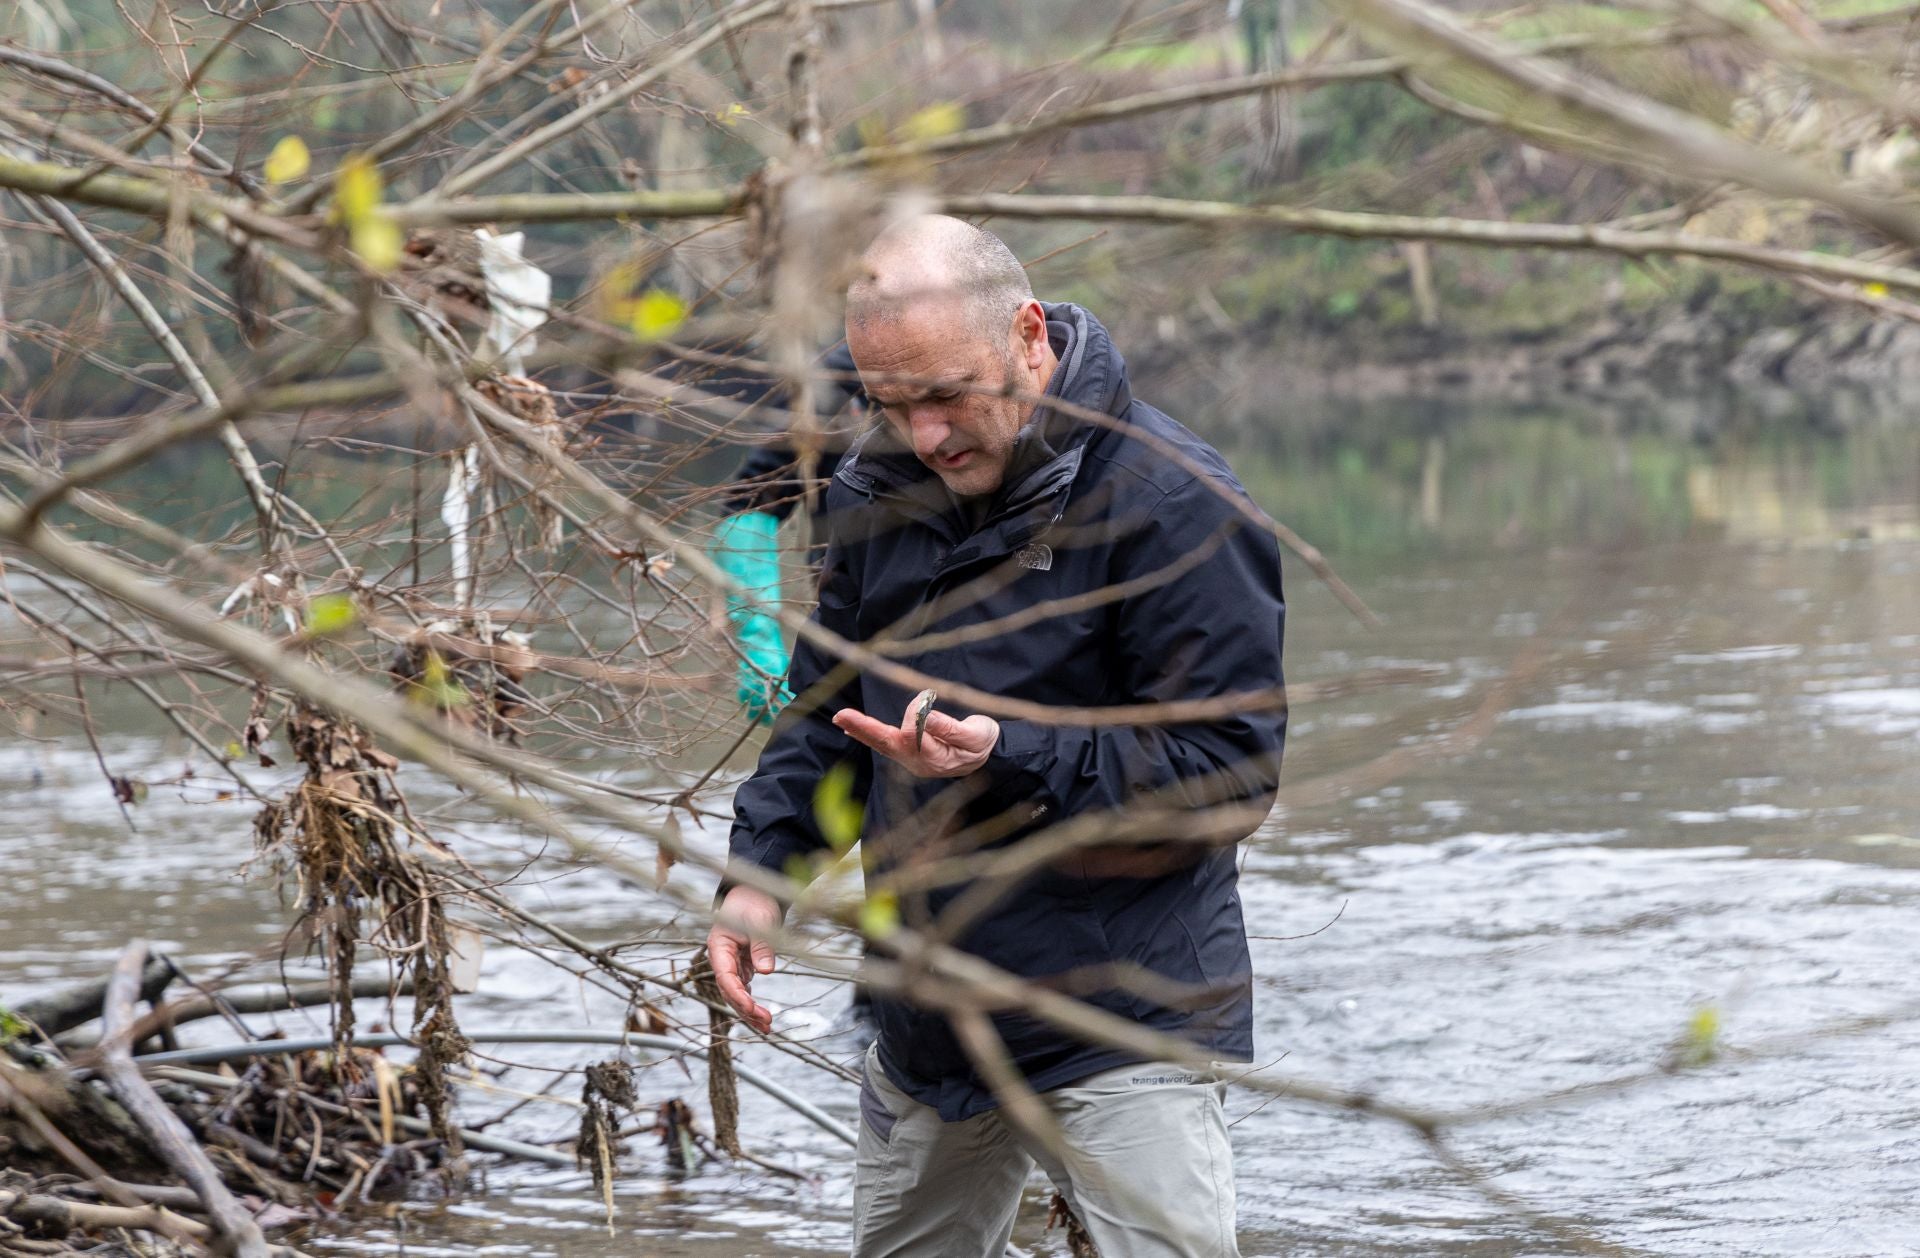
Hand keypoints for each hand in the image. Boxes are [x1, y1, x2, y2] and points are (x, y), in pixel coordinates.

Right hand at [706, 885, 781, 1032]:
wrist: (753, 896)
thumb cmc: (754, 905)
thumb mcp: (760, 921)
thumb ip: (761, 945)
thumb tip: (766, 971)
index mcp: (719, 947)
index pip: (725, 977)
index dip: (738, 995)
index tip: (752, 1008)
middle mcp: (722, 960)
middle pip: (730, 992)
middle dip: (746, 1010)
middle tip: (766, 1023)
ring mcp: (731, 966)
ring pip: (736, 995)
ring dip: (750, 1013)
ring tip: (767, 1028)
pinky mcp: (741, 969)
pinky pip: (744, 991)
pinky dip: (753, 1005)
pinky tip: (763, 1019)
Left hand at [833, 690, 998, 777]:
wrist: (989, 755)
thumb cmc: (983, 743)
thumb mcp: (975, 734)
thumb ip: (950, 728)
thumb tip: (925, 717)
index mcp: (935, 758)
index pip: (912, 735)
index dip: (915, 714)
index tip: (927, 699)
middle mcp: (918, 763)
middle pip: (886, 743)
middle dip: (863, 727)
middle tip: (841, 716)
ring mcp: (911, 760)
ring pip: (881, 744)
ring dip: (861, 729)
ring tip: (842, 718)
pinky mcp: (909, 754)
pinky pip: (885, 745)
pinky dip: (868, 734)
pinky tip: (852, 730)